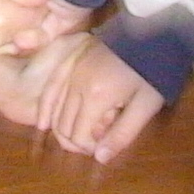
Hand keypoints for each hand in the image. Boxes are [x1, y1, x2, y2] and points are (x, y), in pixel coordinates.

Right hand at [38, 37, 165, 162]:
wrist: (150, 34)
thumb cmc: (151, 73)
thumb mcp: (145, 107)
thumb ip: (122, 134)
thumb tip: (99, 158)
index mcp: (96, 97)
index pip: (77, 136)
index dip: (88, 149)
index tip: (103, 148)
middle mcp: (76, 85)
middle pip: (62, 125)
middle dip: (75, 141)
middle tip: (94, 144)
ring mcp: (71, 72)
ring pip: (53, 110)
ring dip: (62, 127)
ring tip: (79, 136)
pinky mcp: (70, 64)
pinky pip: (50, 89)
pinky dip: (45, 107)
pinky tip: (42, 123)